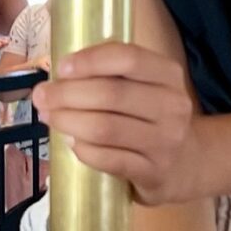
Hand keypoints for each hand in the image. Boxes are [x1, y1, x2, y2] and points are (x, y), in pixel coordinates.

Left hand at [35, 41, 197, 202]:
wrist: (188, 164)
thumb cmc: (152, 118)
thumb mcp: (145, 87)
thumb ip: (112, 74)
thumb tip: (59, 74)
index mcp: (168, 75)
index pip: (128, 58)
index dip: (90, 60)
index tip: (61, 67)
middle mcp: (172, 106)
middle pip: (111, 94)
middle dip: (67, 94)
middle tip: (42, 96)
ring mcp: (165, 142)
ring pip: (106, 128)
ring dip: (68, 121)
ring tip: (49, 118)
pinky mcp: (153, 173)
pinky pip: (109, 159)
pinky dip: (83, 150)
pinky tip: (71, 143)